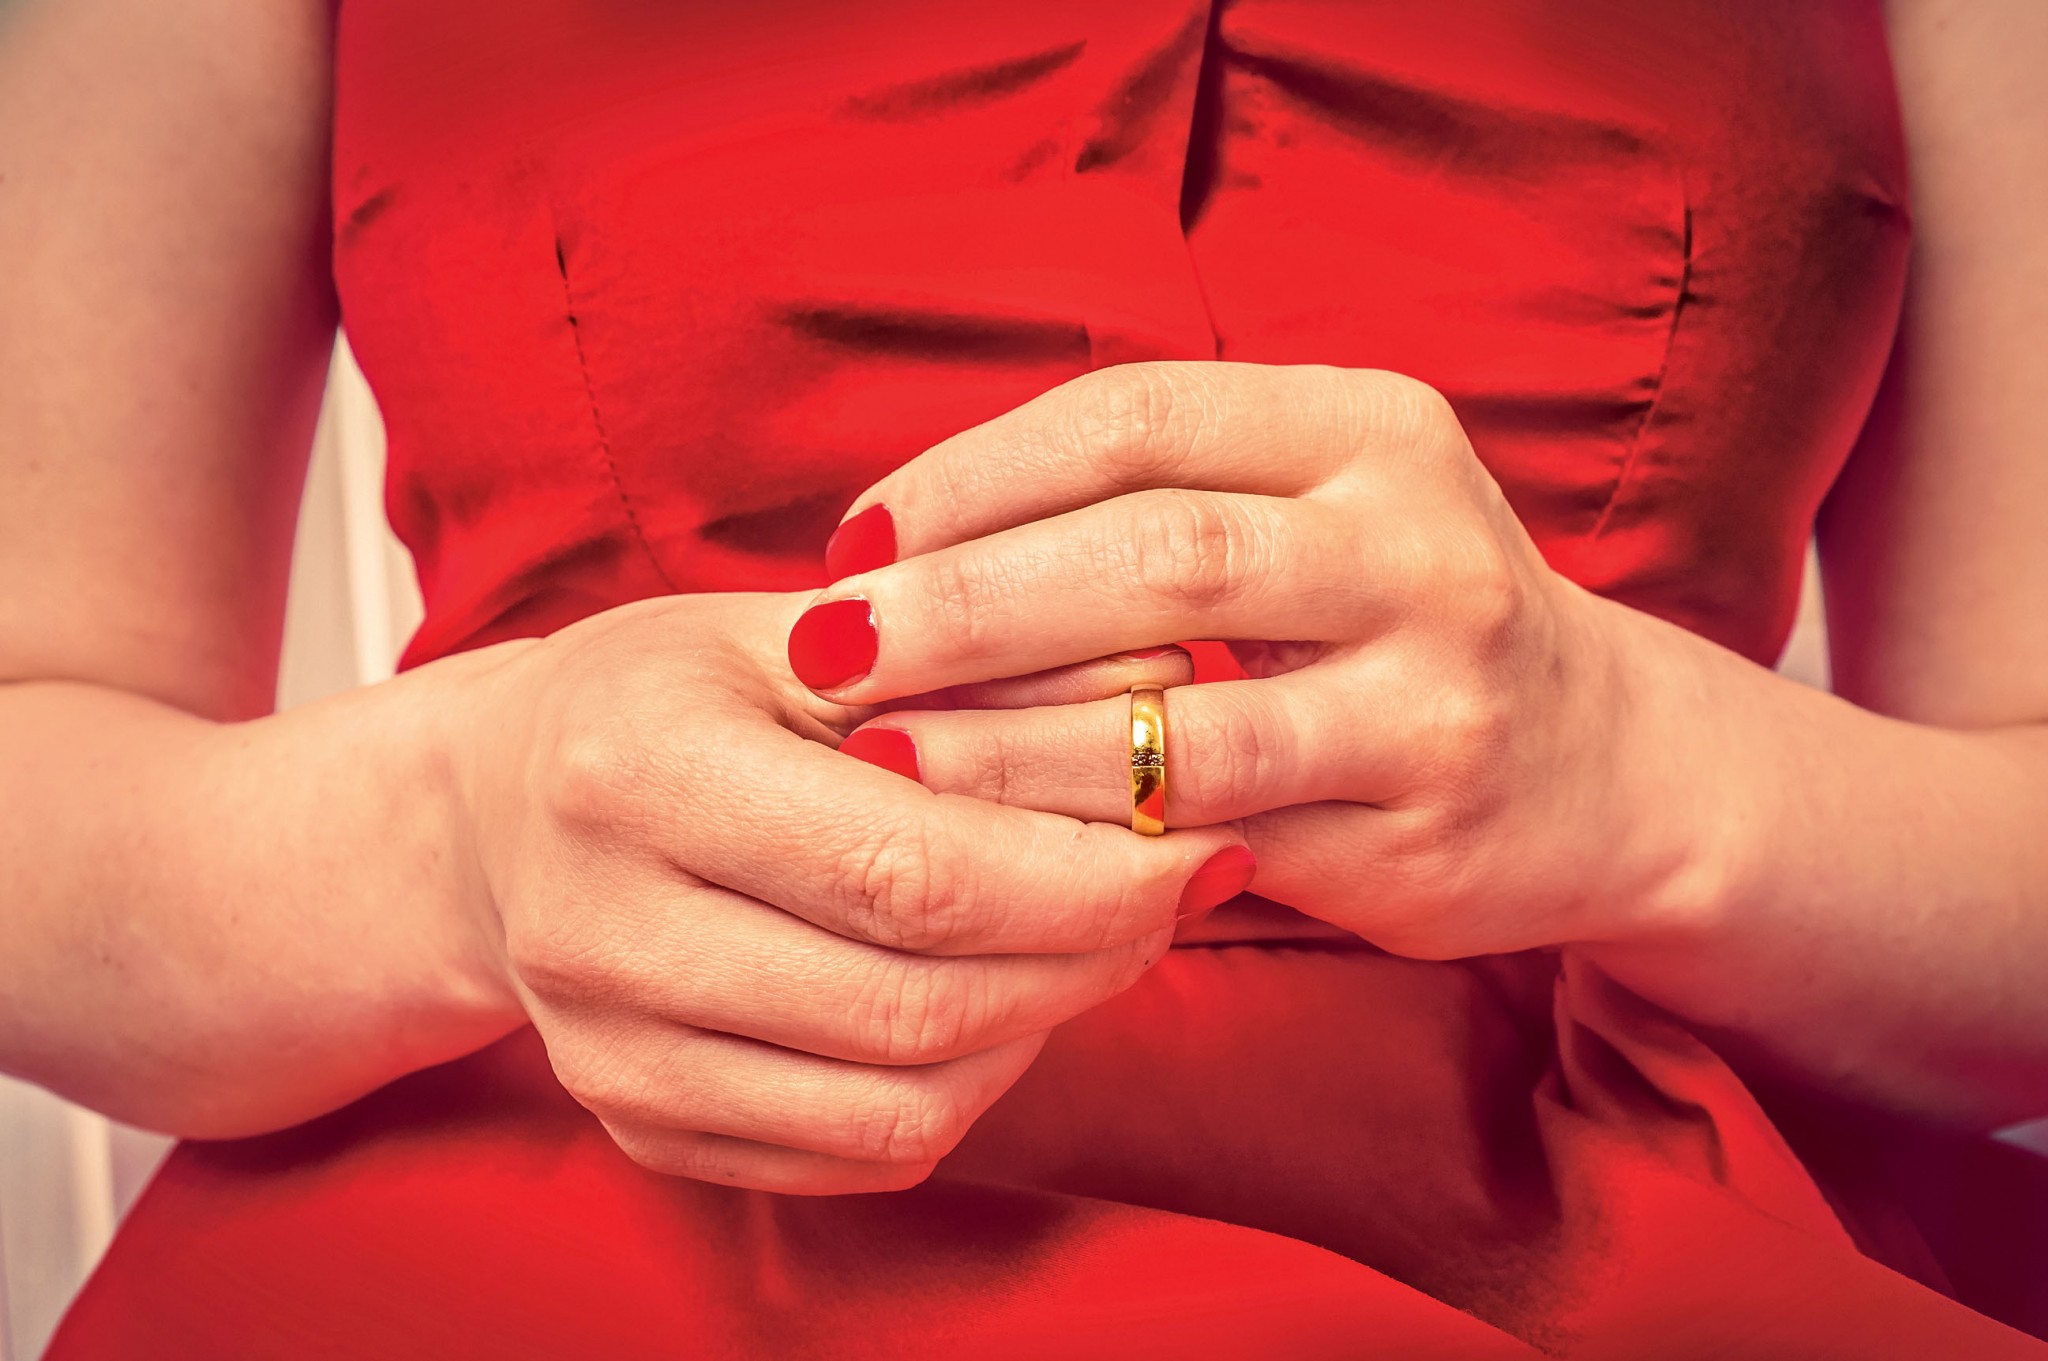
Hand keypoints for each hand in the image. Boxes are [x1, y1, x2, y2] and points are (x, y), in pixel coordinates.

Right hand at [452, 592, 1246, 1193]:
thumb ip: (972, 660)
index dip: (1085, 878)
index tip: (1198, 845)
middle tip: (1172, 895)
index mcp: (636, 770)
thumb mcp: (794, 633)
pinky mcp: (637, 1126)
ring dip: (1037, 1032)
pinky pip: (854, 1155)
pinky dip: (961, 1088)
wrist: (489, 812)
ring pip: (899, 1108)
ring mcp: (608, 1052)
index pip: (909, 870)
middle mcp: (600, 929)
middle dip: (1089, 961)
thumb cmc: (661, 697)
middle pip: (915, 1005)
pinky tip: (991, 1000)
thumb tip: (1164, 700)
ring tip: (1088, 941)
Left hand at [790, 363, 1683, 959]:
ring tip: (877, 752)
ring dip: (1007, 738)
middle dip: (968, 601)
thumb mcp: (1315, 505)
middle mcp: (1419, 544)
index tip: (852, 538)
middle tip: (827, 647)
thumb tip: (901, 544)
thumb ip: (1153, 496)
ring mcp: (1435, 694)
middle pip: (1156, 552)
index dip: (975, 472)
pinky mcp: (1420, 832)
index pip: (1137, 416)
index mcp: (1370, 426)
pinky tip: (990, 842)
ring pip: (1186, 713)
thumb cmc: (1391, 617)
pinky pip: (1216, 837)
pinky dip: (1089, 837)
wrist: (1604, 763)